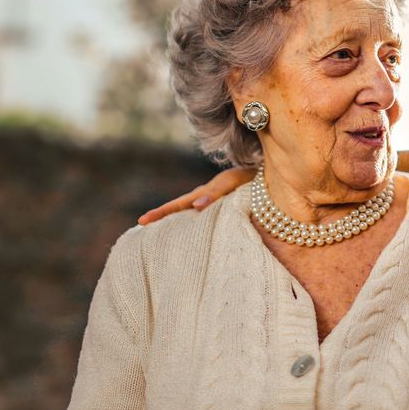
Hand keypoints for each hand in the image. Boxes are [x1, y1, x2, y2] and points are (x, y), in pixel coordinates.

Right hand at [137, 167, 254, 224]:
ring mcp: (213, 202)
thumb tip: (195, 207)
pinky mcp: (224, 208)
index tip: (142, 221)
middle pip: (179, 208)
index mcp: (205, 193)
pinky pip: (205, 217)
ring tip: (157, 235)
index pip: (178, 204)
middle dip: (161, 218)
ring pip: (190, 212)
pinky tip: (189, 235)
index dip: (161, 213)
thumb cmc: (251, 177)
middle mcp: (206, 198)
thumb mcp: (233, 182)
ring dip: (175, 222)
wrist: (268, 174)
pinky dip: (193, 224)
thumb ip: (215, 192)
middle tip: (140, 226)